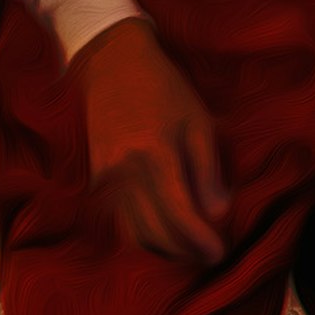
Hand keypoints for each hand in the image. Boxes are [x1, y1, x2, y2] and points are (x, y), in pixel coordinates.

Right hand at [73, 19, 231, 266]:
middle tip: (208, 252)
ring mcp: (105, 175)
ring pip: (133, 232)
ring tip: (187, 245)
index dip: (202, 241)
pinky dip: (141, 232)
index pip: (180, 215)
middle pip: (156, 233)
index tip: (219, 252)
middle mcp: (125, 169)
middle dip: (185, 251)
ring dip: (163, 247)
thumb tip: (218, 214)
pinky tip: (162, 228)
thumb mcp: (198, 120)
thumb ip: (208, 171)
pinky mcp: (95, 176)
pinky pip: (119, 218)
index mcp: (155, 153)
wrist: (112, 61)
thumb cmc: (163, 88)